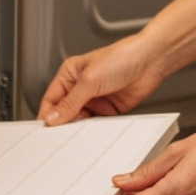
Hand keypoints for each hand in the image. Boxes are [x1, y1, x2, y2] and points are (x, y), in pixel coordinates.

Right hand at [38, 33, 170, 124]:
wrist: (150, 61)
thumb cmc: (121, 57)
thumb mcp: (89, 80)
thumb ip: (70, 102)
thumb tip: (52, 117)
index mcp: (70, 74)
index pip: (51, 99)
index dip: (47, 115)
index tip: (45, 131)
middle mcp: (81, 87)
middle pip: (65, 112)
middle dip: (63, 124)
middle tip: (60, 137)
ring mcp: (95, 99)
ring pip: (80, 120)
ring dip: (79, 128)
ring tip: (78, 135)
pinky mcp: (109, 109)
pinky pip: (97, 125)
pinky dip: (95, 131)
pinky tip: (94, 133)